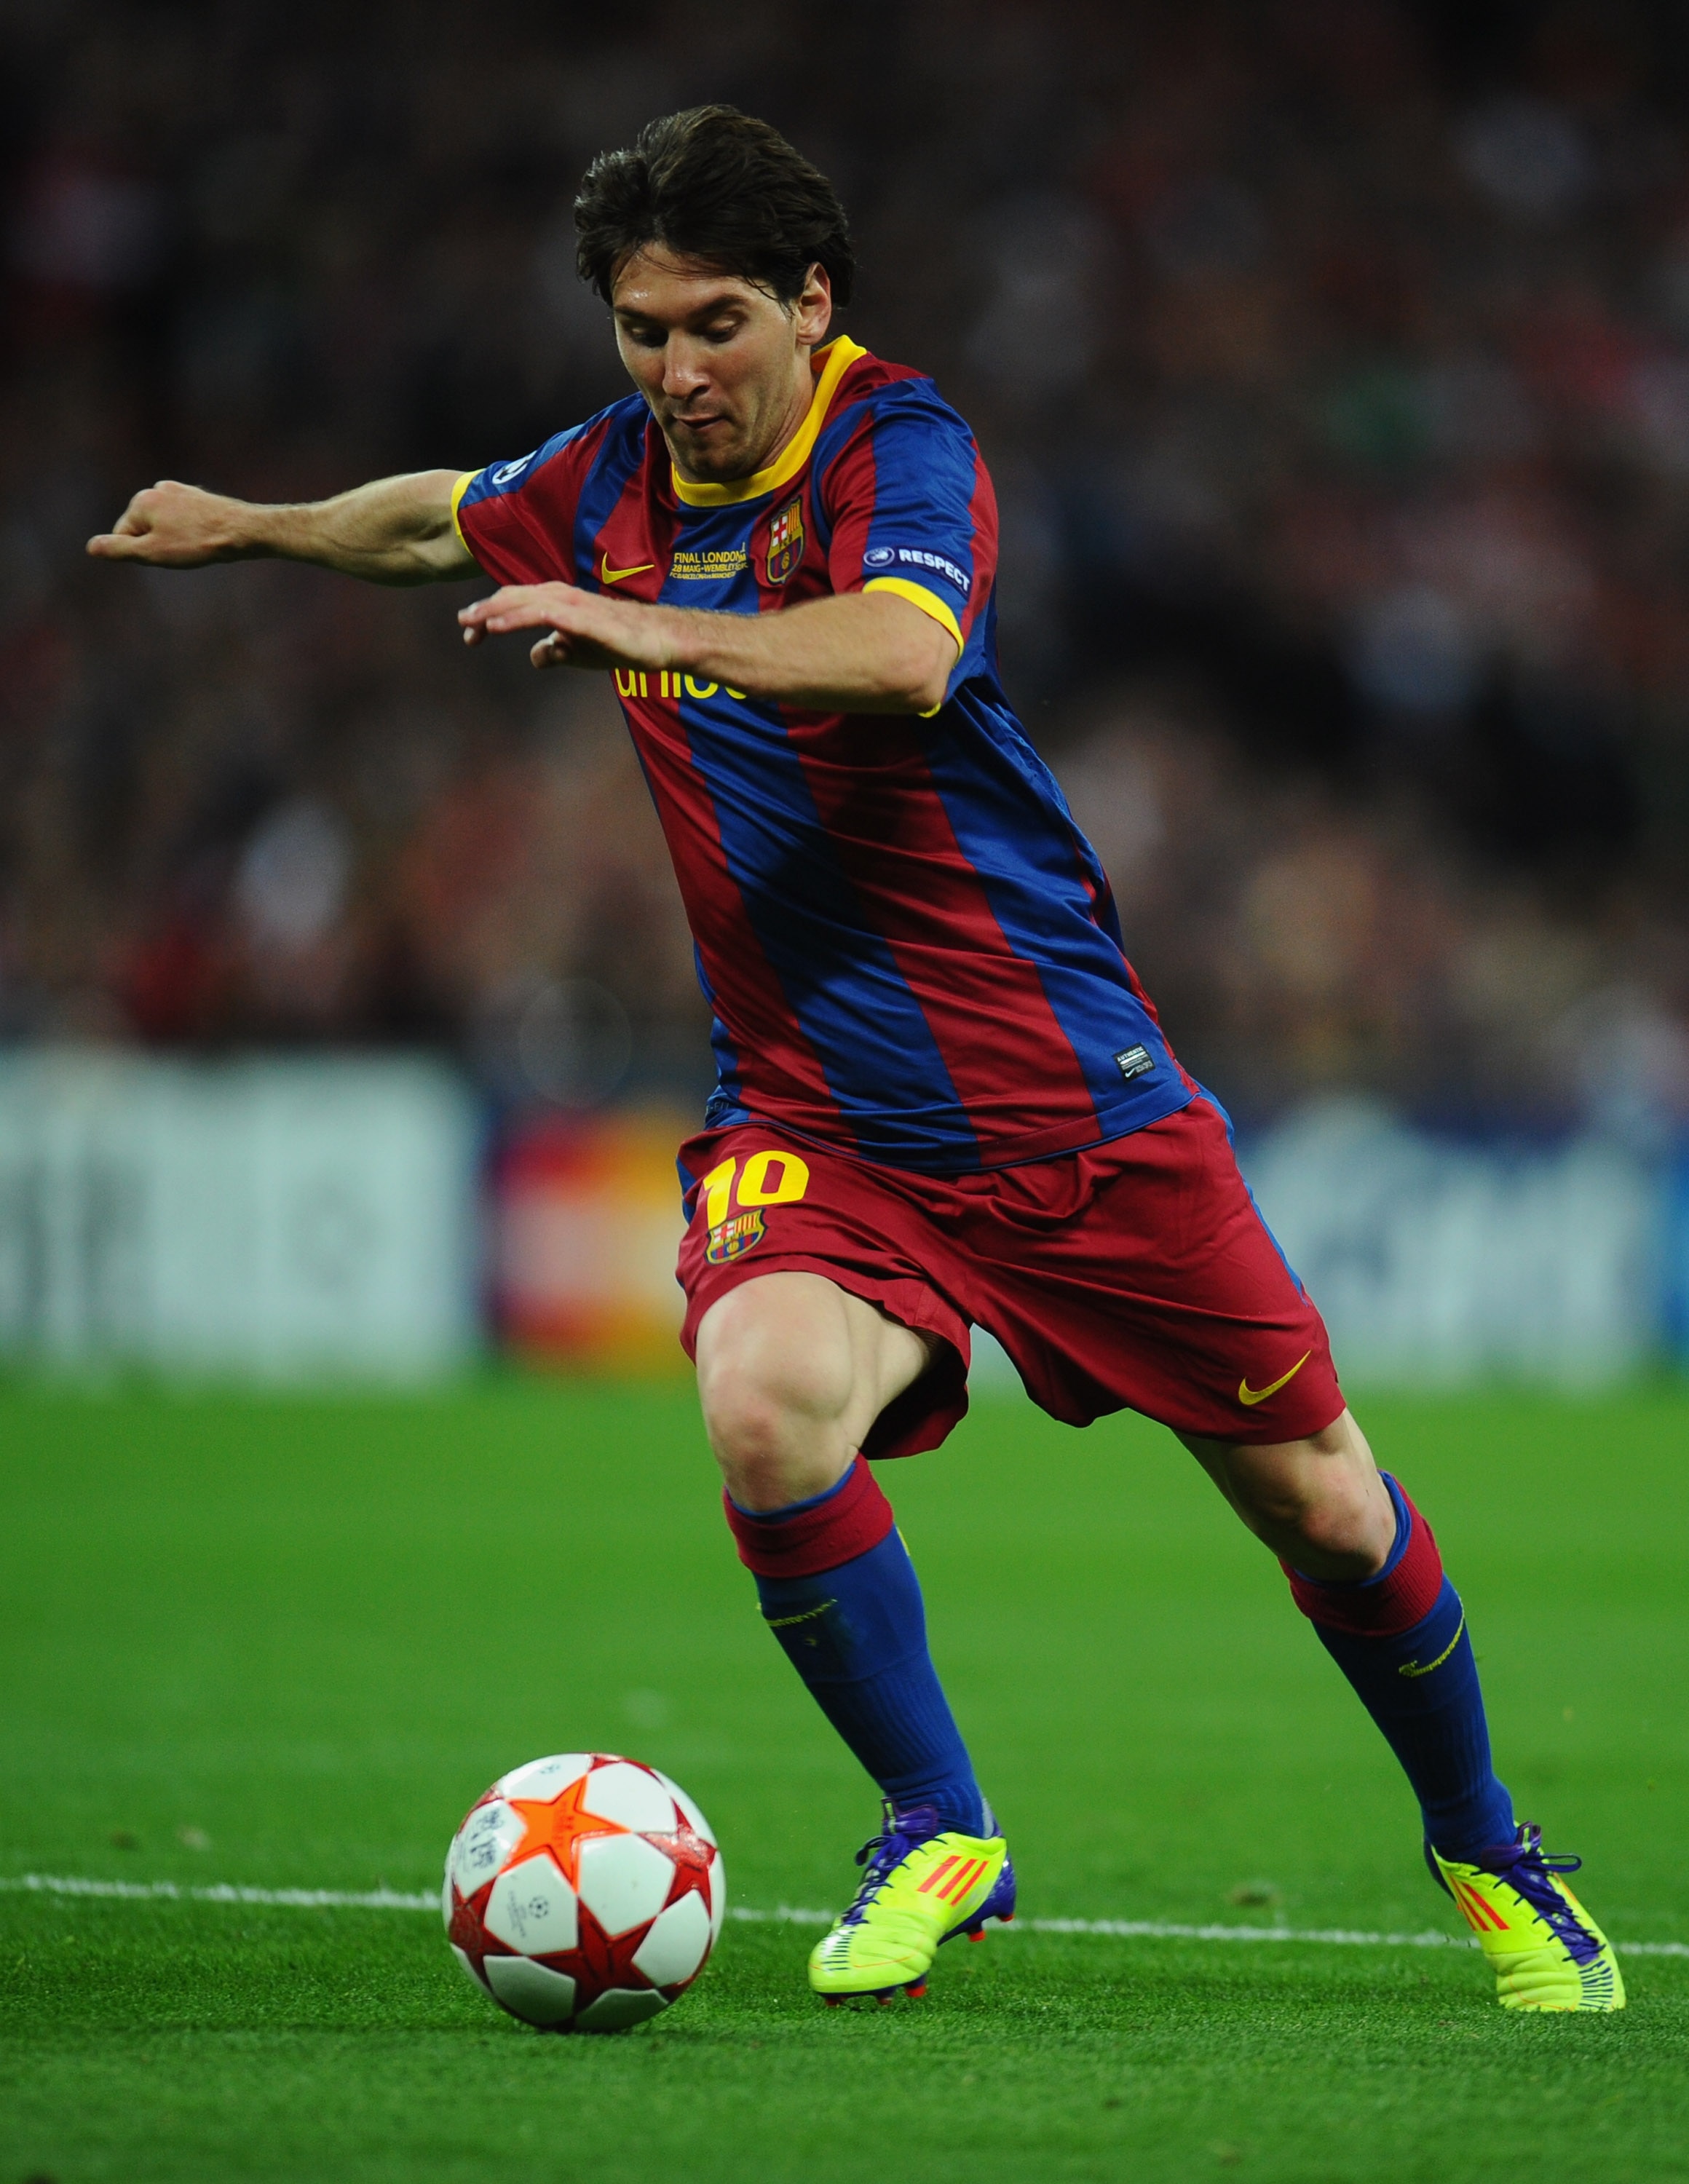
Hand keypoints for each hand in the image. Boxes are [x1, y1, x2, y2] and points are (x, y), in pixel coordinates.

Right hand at [87, 480, 253, 566]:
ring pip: (165, 526)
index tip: (168, 554)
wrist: (242, 531)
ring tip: (196, 545)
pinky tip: (205, 538)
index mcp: (141, 501)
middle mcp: (157, 489)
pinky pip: (184, 522)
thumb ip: (119, 549)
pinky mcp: (198, 497)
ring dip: (175, 540)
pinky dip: (190, 533)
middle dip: (158, 545)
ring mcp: (179, 491)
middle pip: (145, 529)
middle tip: (184, 551)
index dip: (143, 553)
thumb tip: (90, 548)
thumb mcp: (152, 552)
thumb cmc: (197, 544)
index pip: (124, 536)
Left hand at [458, 581, 675, 671]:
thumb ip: (556, 652)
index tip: (470, 632)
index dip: (490, 614)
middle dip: (484, 610)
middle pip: (512, 598)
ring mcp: (570, 605)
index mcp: (558, 602)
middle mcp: (560, 596)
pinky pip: (539, 615)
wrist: (657, 642)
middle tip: (461, 624)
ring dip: (492, 611)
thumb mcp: (580, 652)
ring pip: (521, 602)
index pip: (516, 603)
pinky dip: (514, 619)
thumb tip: (536, 655)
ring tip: (469, 622)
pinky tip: (495, 627)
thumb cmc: (622, 644)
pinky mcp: (580, 618)